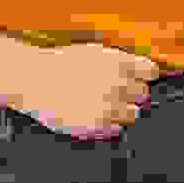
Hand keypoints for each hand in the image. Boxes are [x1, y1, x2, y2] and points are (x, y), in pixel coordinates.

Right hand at [15, 43, 160, 140]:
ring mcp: (110, 106)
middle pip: (143, 94)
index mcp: (120, 63)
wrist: (33, 79)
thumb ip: (122, 63)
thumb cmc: (61, 64)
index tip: (136, 79)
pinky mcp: (98, 125)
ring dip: (121, 110)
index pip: (151, 72)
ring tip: (100, 104)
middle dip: (131, 94)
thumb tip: (147, 74)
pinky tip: (92, 113)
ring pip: (133, 114)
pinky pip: (116, 128)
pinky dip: (108, 124)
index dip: (143, 76)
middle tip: (112, 92)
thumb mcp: (95, 53)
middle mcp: (119, 84)